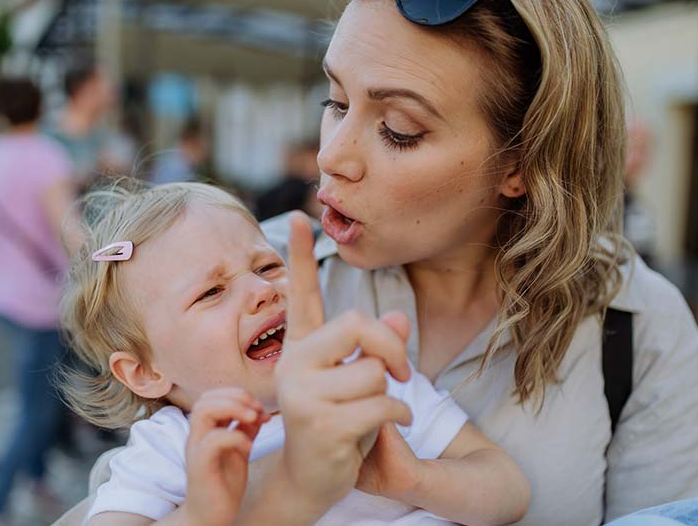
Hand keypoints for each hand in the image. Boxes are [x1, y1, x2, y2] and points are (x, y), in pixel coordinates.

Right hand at [184, 388, 269, 525]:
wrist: (211, 517)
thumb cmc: (224, 485)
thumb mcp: (239, 451)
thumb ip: (245, 430)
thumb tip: (258, 412)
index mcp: (205, 431)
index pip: (212, 396)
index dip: (236, 395)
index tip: (259, 409)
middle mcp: (196, 437)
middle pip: (205, 399)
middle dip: (235, 398)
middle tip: (257, 412)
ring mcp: (196, 450)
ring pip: (203, 412)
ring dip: (232, 409)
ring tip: (253, 420)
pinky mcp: (200, 466)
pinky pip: (212, 440)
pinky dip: (235, 437)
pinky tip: (249, 448)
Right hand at [274, 212, 413, 510]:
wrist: (311, 481)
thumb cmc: (337, 427)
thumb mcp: (358, 383)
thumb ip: (372, 349)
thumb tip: (396, 317)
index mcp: (300, 350)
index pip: (302, 296)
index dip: (300, 255)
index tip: (301, 215)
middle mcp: (293, 365)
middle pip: (358, 325)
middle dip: (390, 349)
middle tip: (404, 372)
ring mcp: (302, 394)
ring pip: (375, 371)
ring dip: (392, 394)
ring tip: (376, 412)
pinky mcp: (320, 423)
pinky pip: (383, 402)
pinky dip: (400, 414)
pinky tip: (390, 426)